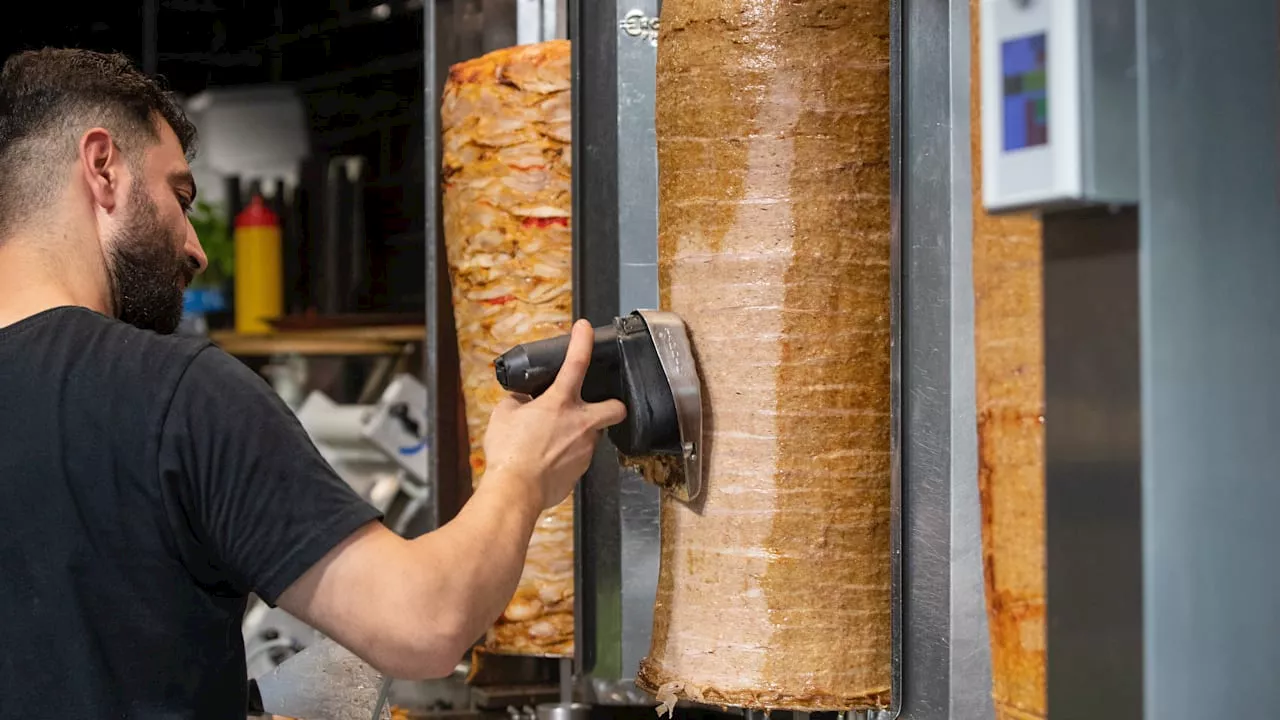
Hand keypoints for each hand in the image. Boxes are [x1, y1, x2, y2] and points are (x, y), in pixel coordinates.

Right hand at [483, 319, 627, 509]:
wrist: (515, 490)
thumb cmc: (509, 453)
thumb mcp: (503, 416)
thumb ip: (516, 402)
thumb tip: (521, 401)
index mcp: (560, 403)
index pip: (576, 362)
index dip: (582, 341)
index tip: (584, 329)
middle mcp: (580, 424)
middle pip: (616, 408)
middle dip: (613, 405)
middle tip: (598, 405)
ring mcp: (584, 449)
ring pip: (592, 435)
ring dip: (579, 434)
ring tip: (554, 440)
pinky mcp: (580, 471)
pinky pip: (578, 458)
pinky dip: (567, 455)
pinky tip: (550, 459)